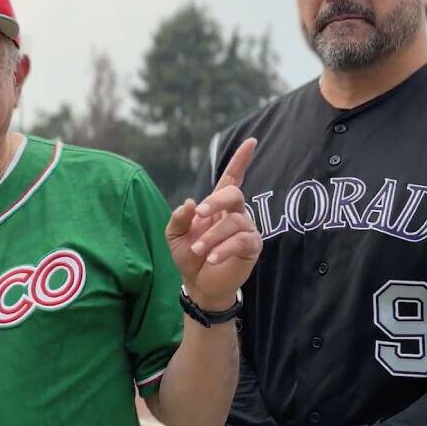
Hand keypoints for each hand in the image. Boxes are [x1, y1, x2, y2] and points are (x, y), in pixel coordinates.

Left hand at [167, 138, 260, 308]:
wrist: (197, 283)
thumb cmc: (188, 255)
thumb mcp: (175, 235)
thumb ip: (179, 217)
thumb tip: (190, 203)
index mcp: (217, 205)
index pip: (232, 178)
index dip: (241, 160)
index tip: (251, 141)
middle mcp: (234, 213)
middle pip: (234, 194)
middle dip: (216, 201)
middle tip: (198, 215)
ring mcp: (245, 229)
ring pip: (234, 221)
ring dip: (212, 236)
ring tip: (198, 251)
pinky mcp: (252, 247)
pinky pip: (242, 241)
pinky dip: (224, 248)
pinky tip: (212, 258)